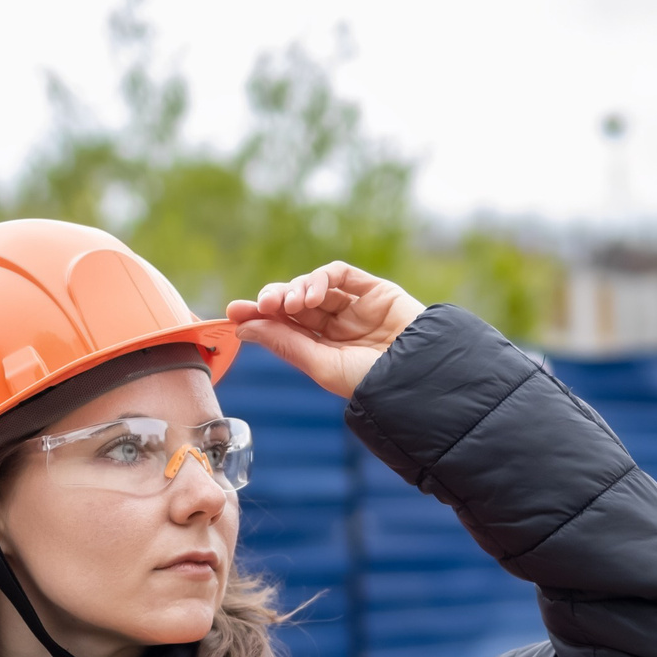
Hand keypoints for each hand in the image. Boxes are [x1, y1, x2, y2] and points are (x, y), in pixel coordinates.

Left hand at [228, 263, 425, 398]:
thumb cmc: (374, 382)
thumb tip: (244, 327)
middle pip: (295, 303)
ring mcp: (355, 306)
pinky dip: (320, 278)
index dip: (259, 316)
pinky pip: (340, 274)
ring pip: (314, 286)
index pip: (284, 326)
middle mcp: (337, 326)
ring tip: (291, 304)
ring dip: (296, 289)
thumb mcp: (322, 366)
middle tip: (261, 304)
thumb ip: (285, 343)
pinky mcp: (374, 289)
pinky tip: (311, 294)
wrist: (421, 376)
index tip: (234, 312)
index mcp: (324, 350)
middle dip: (274, 299)